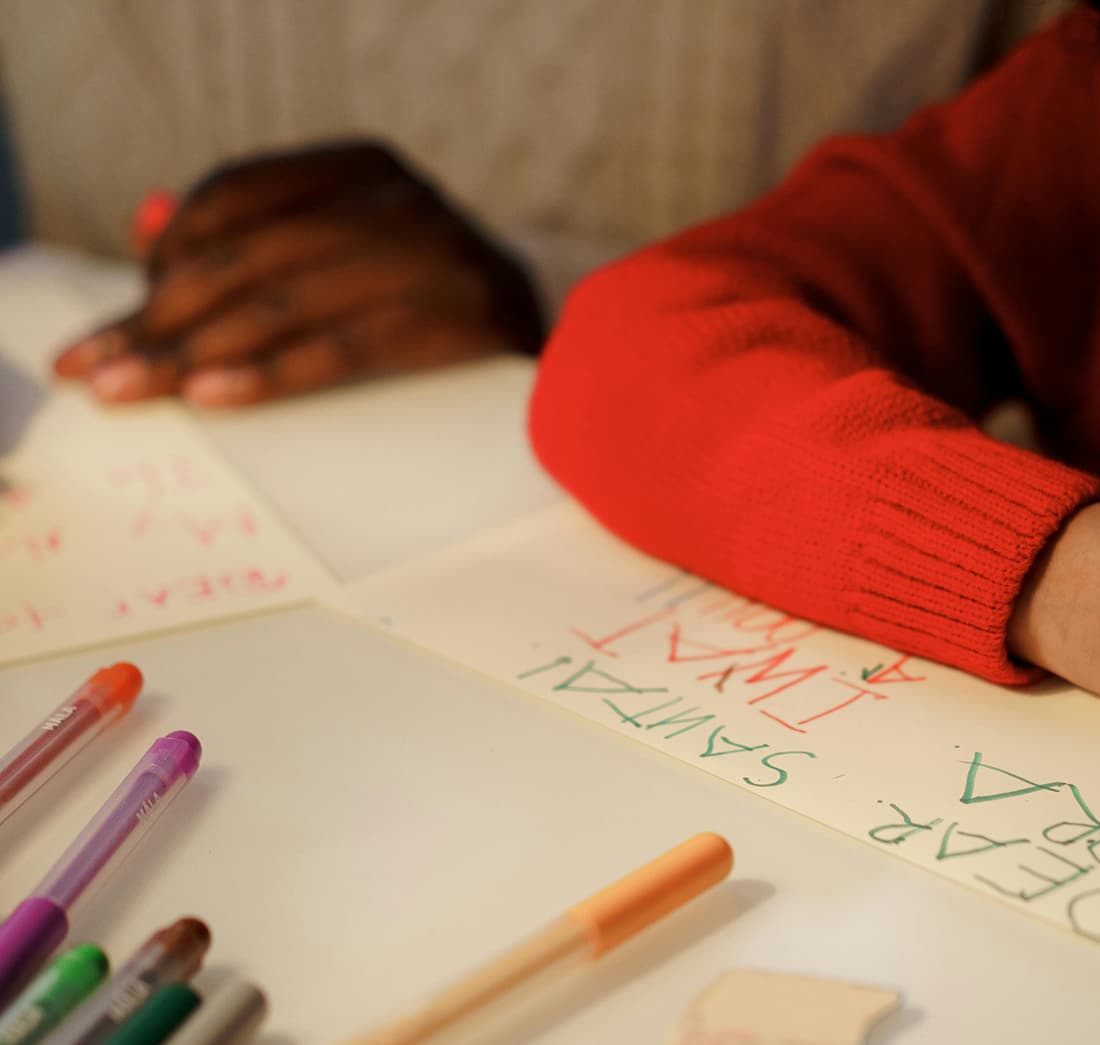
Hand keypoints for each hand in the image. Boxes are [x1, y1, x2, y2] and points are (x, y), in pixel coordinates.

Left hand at [53, 140, 543, 406]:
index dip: (163, 261)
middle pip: (248, 254)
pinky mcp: (468, 319)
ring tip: (136, 393)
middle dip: (157, 320)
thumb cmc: (439, 320)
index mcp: (368, 168)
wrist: (580, 362)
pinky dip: (273, 374)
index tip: (111, 328)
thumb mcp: (349, 261)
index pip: (235, 196)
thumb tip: (146, 229)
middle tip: (95, 374)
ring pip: (285, 302)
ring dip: (195, 354)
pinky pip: (347, 349)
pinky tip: (216, 397)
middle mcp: (403, 198)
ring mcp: (441, 253)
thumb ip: (256, 242)